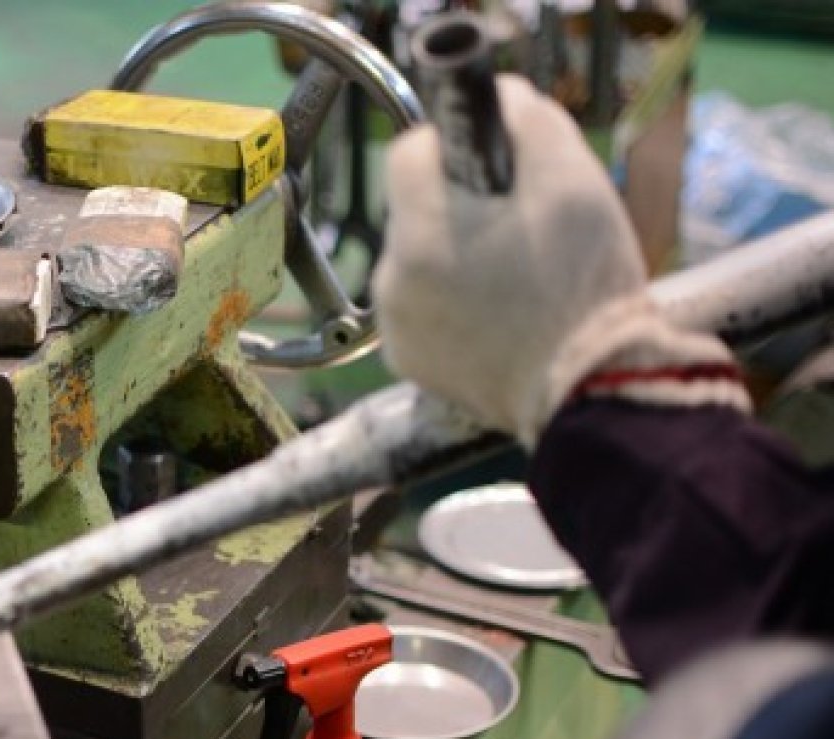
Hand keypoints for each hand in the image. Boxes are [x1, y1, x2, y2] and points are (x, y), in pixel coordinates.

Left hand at [371, 76, 745, 445]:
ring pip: (420, 260)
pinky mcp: (409, 362)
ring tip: (521, 280)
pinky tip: (504, 316)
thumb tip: (500, 99)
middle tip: (524, 229)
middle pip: (416, 210)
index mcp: (422, 233)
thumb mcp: (574, 182)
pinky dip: (455, 304)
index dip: (450, 145)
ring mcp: (397, 327)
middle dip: (463, 208)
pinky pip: (424, 308)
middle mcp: (393, 280)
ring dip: (459, 256)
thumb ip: (528, 122)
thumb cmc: (586, 286)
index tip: (492, 162)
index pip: (408, 153)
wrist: (592, 391)